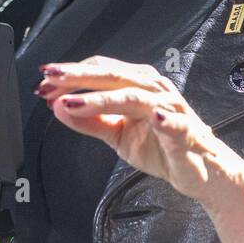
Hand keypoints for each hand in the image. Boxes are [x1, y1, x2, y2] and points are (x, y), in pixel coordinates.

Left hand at [36, 55, 240, 205]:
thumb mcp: (117, 135)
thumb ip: (89, 121)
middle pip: (112, 76)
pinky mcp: (186, 130)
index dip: (71, 75)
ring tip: (74, 102)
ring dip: (101, 98)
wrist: (199, 171)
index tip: (44, 83)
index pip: (100, 71)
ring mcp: (170, 107)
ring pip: (134, 96)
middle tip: (50, 80)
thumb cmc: (162, 147)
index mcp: (137, 85)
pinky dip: (165, 119)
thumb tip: (57, 108)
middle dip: (78, 77)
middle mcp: (153, 88)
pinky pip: (174, 123)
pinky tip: (155, 118)